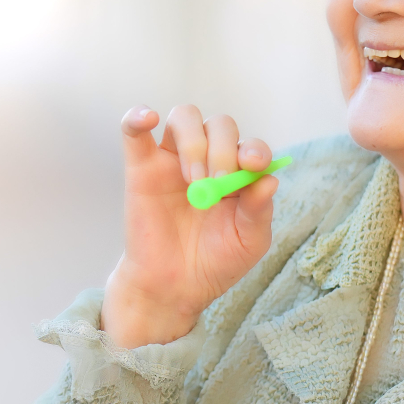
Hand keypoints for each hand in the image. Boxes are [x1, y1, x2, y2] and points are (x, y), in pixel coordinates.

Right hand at [103, 104, 278, 348]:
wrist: (174, 286)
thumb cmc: (215, 262)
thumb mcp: (249, 242)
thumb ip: (259, 211)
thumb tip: (269, 179)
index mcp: (238, 173)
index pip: (249, 145)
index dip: (254, 149)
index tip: (253, 165)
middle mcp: (208, 158)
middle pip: (219, 125)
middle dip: (223, 149)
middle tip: (219, 183)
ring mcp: (173, 160)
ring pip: (183, 117)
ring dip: (194, 142)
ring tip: (194, 181)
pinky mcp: (141, 167)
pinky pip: (134, 131)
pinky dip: (137, 117)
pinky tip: (147, 118)